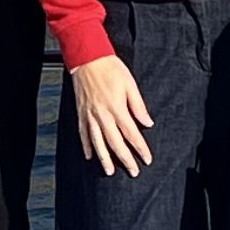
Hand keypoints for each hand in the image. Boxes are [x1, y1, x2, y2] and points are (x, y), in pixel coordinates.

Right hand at [67, 53, 155, 175]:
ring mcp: (90, 115)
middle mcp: (102, 114)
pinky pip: (83, 133)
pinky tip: (89, 156)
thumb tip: (148, 123)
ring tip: (109, 171)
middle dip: (125, 159)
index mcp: (117, 108)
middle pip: (115, 142)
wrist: (87, 58)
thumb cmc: (110, 68)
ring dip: (104, 158)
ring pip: (97, 142)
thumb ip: (139, 106)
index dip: (140, 148)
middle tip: (133, 171)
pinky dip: (86, 146)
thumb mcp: (130, 84)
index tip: (147, 159)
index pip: (131, 133)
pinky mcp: (81, 113)